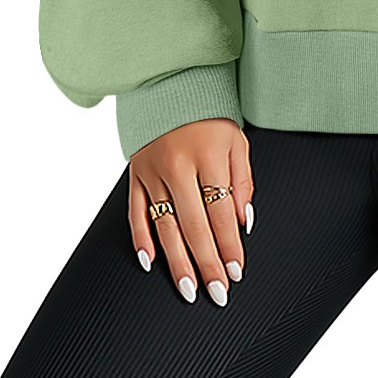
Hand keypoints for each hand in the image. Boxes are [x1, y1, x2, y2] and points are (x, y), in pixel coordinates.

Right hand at [127, 118, 254, 305]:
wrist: (171, 84)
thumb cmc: (210, 116)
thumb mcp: (237, 140)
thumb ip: (242, 181)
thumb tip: (242, 222)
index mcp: (209, 156)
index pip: (221, 213)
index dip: (230, 246)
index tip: (236, 271)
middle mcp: (178, 166)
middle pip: (194, 226)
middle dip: (207, 263)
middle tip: (216, 292)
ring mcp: (153, 171)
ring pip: (165, 226)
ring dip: (177, 262)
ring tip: (188, 288)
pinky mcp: (134, 174)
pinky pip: (135, 213)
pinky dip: (141, 239)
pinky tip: (150, 262)